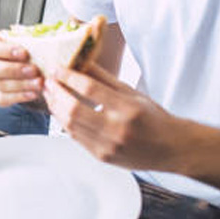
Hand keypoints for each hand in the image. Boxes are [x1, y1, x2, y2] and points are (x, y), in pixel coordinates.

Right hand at [0, 34, 42, 106]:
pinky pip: (3, 99)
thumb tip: (22, 31)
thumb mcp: (17, 40)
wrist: (15, 68)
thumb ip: (20, 35)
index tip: (24, 53)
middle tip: (34, 70)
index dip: (6, 50)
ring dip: (21, 85)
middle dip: (14, 70)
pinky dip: (19, 97)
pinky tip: (32, 93)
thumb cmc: (16, 51)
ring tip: (38, 83)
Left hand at [44, 61, 184, 170]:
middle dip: (56, 92)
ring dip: (55, 107)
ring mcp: (108, 146)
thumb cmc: (154, 117)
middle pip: (74, 109)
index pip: (89, 89)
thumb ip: (105, 78)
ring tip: (50, 94)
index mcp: (127, 109)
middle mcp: (117, 129)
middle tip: (48, 81)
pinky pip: (76, 138)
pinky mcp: (102, 157)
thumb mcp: (132, 92)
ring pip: (70, 125)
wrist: (171, 148)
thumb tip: (81, 61)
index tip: (57, 68)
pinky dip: (64, 122)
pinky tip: (60, 111)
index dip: (69, 77)